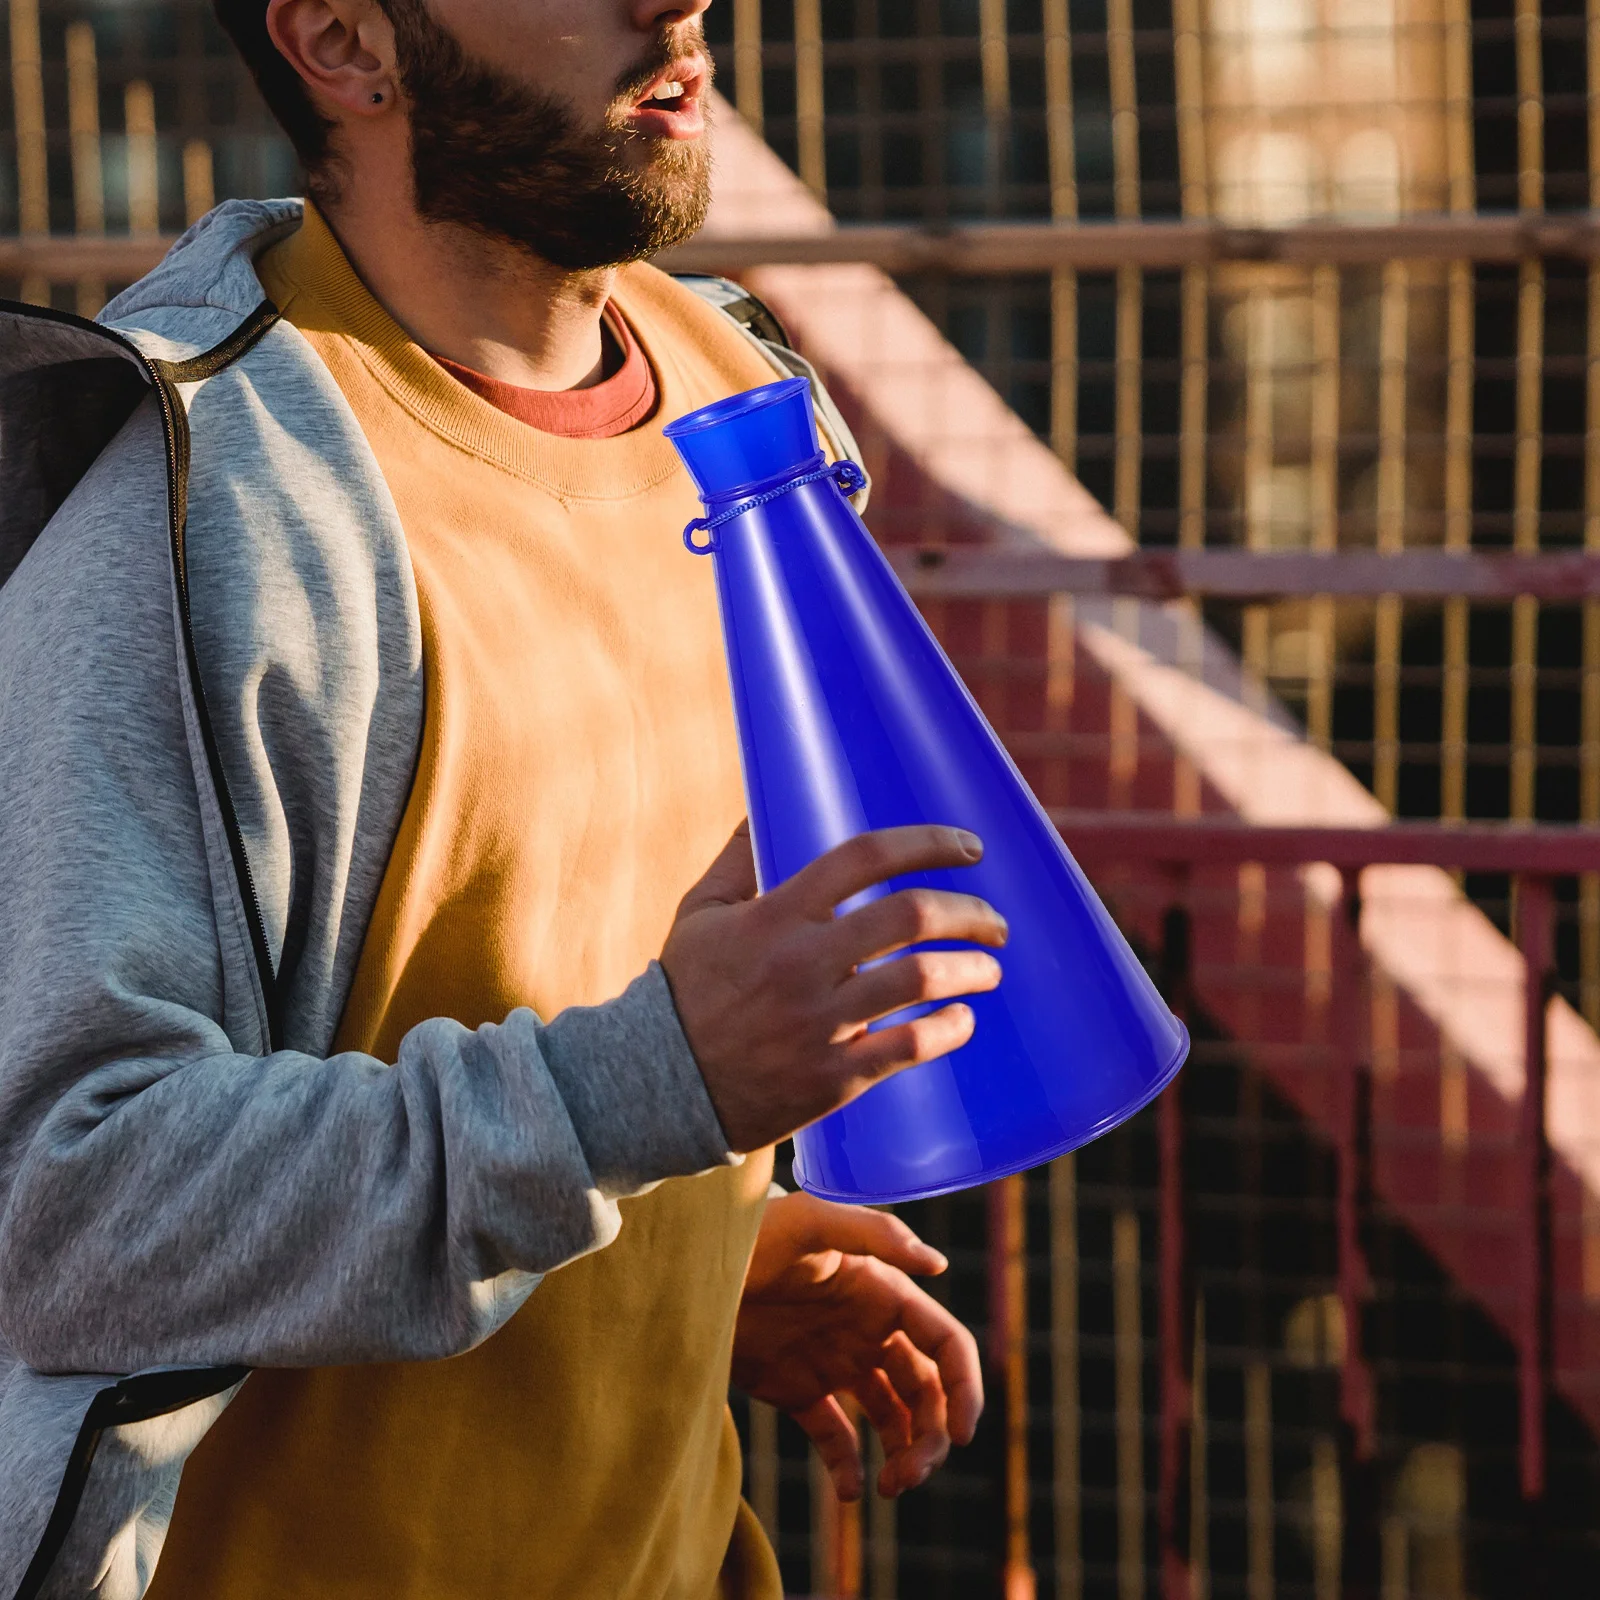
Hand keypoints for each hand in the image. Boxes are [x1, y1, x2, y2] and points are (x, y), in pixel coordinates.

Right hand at [660, 822, 1006, 1152]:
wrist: (656, 1086)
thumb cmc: (685, 991)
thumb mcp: (701, 912)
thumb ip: (740, 858)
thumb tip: (766, 806)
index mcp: (776, 915)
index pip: (864, 857)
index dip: (926, 843)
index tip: (969, 848)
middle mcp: (803, 963)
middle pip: (910, 917)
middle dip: (968, 913)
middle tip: (993, 921)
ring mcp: (820, 1023)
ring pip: (920, 981)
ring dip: (971, 971)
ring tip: (990, 969)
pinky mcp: (831, 1078)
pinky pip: (907, 1049)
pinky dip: (948, 1031)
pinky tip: (962, 1020)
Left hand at [732, 1190, 982, 1500]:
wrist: (688, 1266)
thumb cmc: (751, 1232)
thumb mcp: (810, 1221)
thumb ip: (874, 1234)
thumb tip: (938, 1265)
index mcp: (883, 1293)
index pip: (945, 1343)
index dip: (965, 1388)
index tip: (963, 1437)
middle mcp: (868, 1330)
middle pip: (926, 1392)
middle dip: (932, 1437)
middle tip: (907, 1477)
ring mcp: (834, 1361)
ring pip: (891, 1418)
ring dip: (903, 1455)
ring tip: (888, 1488)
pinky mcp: (797, 1390)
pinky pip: (836, 1436)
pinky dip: (848, 1468)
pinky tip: (850, 1492)